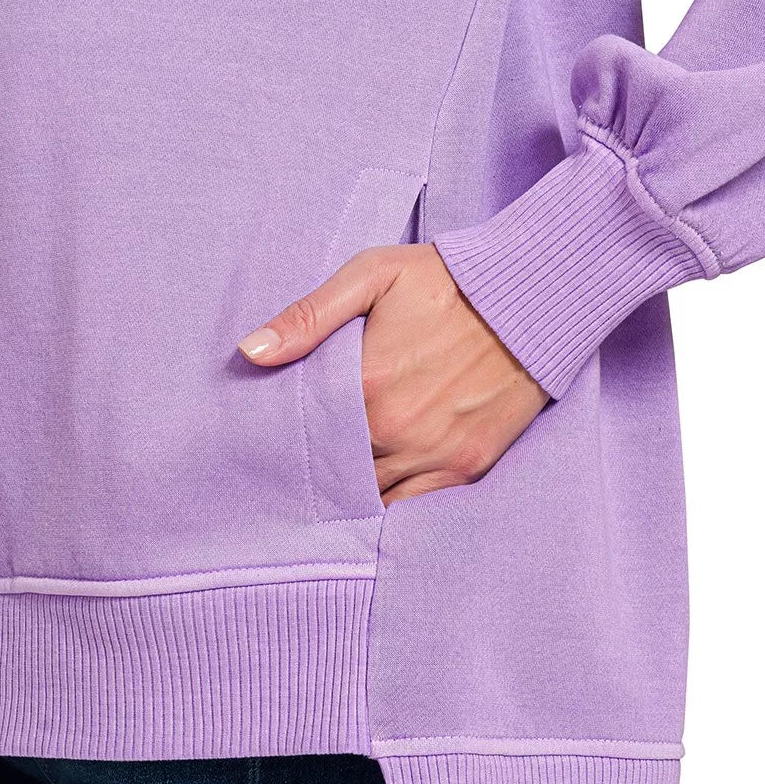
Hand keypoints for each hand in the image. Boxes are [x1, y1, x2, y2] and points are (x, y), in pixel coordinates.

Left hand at [238, 244, 548, 504]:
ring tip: (332, 488)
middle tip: (298, 471)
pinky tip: (376, 497)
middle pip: (335, 473)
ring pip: (372, 497)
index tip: (273, 445)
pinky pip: (416, 506)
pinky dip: (393, 508)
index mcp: (365, 385)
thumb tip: (250, 352)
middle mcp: (396, 430)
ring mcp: (435, 453)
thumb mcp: (372, 275)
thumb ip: (308, 317)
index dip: (288, 443)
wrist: (532, 295)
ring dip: (351, 494)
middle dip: (317, 473)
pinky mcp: (467, 465)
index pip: (306, 436)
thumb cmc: (447, 280)